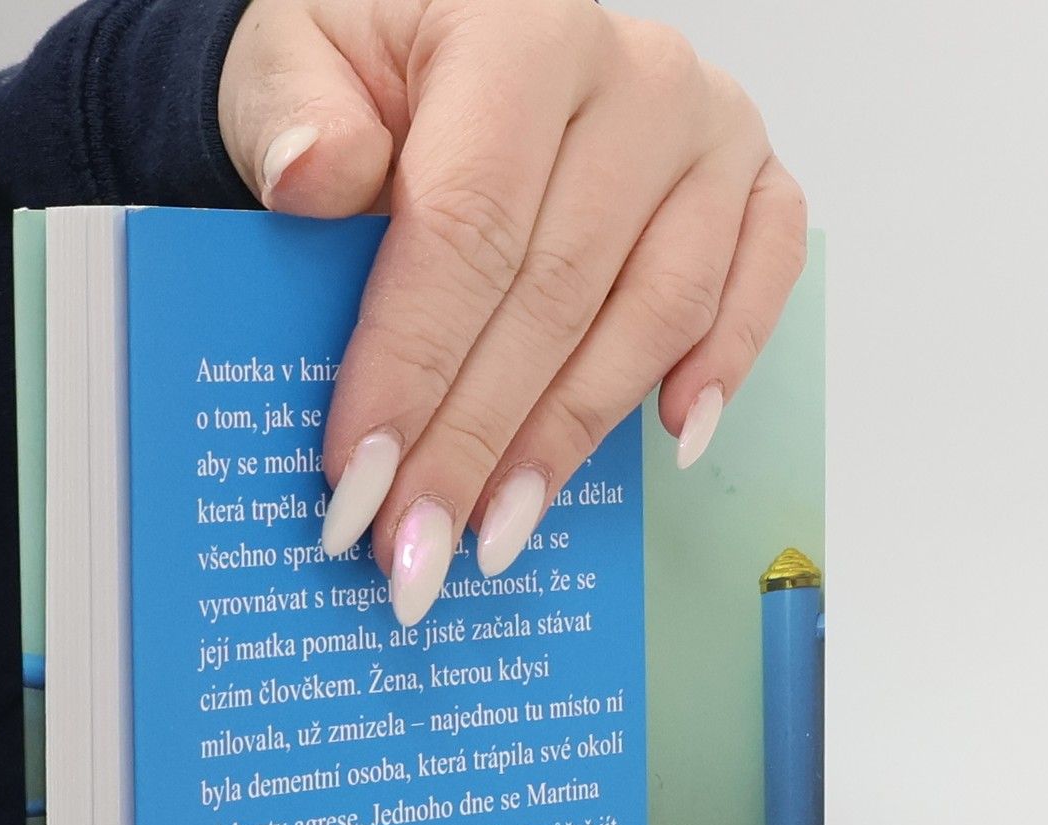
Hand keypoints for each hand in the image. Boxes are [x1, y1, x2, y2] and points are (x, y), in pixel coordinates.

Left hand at [218, 0, 806, 626]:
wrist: (439, 38)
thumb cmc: (370, 61)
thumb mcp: (288, 57)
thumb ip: (288, 112)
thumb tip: (309, 180)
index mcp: (517, 29)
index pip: (469, 225)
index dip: (413, 364)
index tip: (360, 479)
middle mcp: (634, 77)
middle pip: (556, 294)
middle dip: (474, 442)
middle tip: (414, 550)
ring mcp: (707, 133)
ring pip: (654, 312)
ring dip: (572, 440)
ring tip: (495, 536)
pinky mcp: (752, 182)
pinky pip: (759, 281)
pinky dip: (722, 367)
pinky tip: (668, 446)